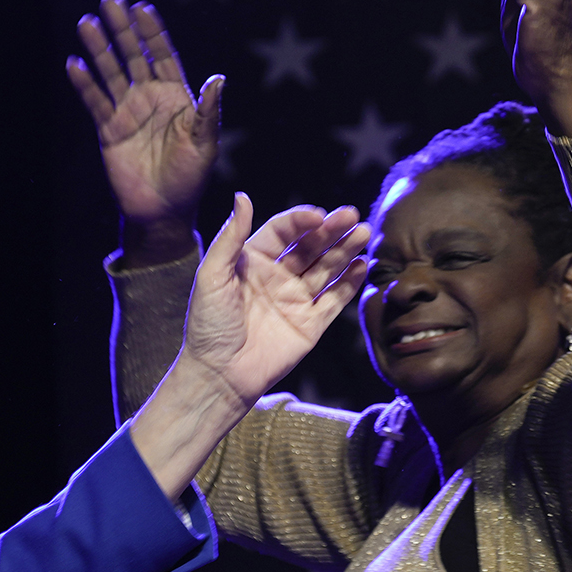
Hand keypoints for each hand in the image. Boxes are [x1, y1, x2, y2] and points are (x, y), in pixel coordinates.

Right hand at [67, 0, 221, 260]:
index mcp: (176, 97)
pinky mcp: (109, 131)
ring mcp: (127, 113)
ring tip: (87, 23)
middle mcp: (150, 99)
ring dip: (99, 49)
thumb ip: (208, 111)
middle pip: (134, 56)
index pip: (163, 55)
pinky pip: (95, 102)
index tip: (142, 7)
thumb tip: (218, 78)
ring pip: (111, 73)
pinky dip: (84, 84)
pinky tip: (74, 64)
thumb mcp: (205, 144)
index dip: (153, 32)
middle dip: (122, 29)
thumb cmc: (190, 180)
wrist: (163, 213)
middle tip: (110, 0)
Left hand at [180, 199, 372, 406]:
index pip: (284, 231)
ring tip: (363, 233)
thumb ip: (230, 237)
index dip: (301, 220)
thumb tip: (242, 196)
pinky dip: (350, 282)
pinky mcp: (311, 324)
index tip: (319, 215)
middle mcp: (277, 277)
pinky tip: (362, 264)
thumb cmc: (208, 325)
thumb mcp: (212, 275)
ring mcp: (296, 300)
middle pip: (310, 246)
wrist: (219, 375)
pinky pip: (335, 299)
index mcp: (253, 261)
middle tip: (352, 215)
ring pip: (327, 268)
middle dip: (332, 230)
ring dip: (345, 250)